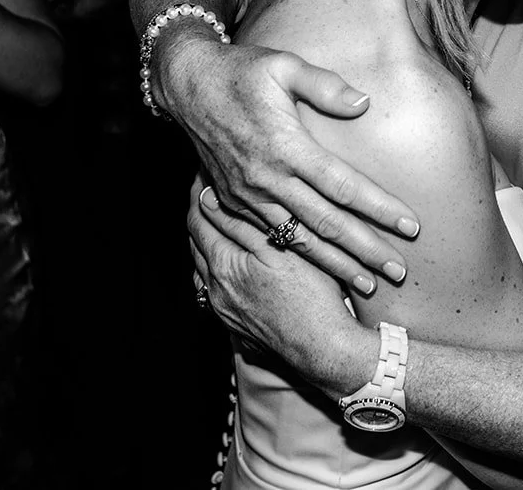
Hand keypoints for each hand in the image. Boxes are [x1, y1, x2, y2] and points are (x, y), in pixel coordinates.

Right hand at [159, 24, 414, 295]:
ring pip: (300, 239)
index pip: (343, 186)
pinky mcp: (234, 202)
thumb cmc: (241, 70)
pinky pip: (274, 237)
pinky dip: (303, 257)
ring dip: (337, 265)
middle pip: (327, 224)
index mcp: (285, 146)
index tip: (411, 225)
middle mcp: (267, 178)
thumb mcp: (284, 65)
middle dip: (366, 251)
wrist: (187, 85)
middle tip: (401, 273)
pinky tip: (324, 271)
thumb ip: (325, 85)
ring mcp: (248, 195)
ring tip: (370, 285)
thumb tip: (365, 103)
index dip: (379, 209)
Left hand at [189, 177, 370, 397]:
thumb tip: (212, 198)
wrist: (326, 350)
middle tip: (209, 188)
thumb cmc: (313, 297)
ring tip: (218, 221)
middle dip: (200, 214)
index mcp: (225, 266)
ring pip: (203, 267)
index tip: (206, 172)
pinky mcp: (236, 325)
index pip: (199, 219)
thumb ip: (244, 224)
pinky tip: (229, 263)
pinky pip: (214, 291)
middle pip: (196, 243)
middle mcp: (216, 289)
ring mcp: (224, 310)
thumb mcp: (282, 250)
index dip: (200, 191)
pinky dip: (215, 269)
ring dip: (207, 242)